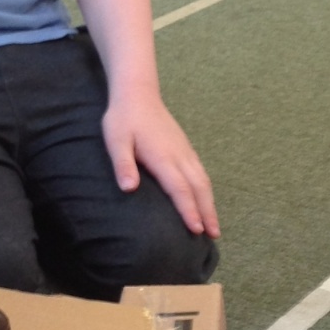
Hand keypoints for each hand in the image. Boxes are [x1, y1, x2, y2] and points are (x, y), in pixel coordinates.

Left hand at [102, 90, 220, 239]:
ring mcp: (185, 151)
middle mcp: (179, 155)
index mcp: (163, 156)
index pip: (179, 188)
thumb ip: (123, 164)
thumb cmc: (123, 119)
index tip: (197, 230)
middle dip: (207, 212)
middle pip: (198, 188)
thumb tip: (128, 189)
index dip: (188, 210)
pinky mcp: (185, 148)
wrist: (138, 94)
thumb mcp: (115, 140)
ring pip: (203, 180)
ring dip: (210, 203)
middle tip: (213, 235)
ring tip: (214, 226)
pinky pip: (201, 172)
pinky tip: (206, 200)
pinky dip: (207, 190)